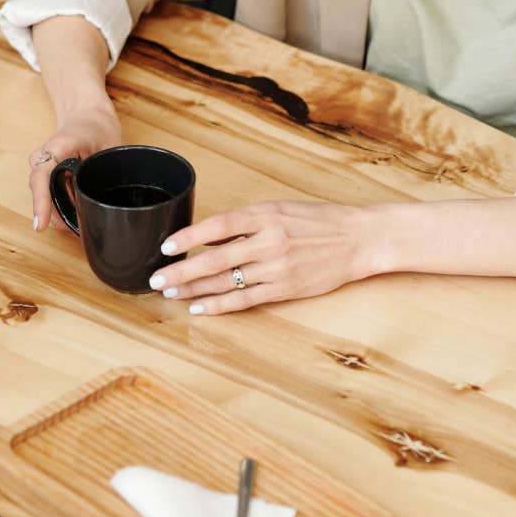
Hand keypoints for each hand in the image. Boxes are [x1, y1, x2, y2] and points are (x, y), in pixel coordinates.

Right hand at [27, 103, 123, 233]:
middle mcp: (42, 158)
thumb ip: (107, 172)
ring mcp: (40, 167)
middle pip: (43, 195)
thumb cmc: (98, 127)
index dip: (41, 202)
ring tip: (86, 214)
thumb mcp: (110, 146)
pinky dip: (63, 207)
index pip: (42, 176)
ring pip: (45, 200)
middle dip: (60, 217)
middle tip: (84, 227)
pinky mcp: (43, 175)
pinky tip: (78, 208)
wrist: (86, 115)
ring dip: (63, 213)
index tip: (40, 224)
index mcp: (58, 146)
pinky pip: (49, 197)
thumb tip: (110, 203)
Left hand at [149, 201, 381, 313]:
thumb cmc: (318, 221)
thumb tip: (208, 236)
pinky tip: (199, 307)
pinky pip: (245, 300)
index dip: (187, 237)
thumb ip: (245, 222)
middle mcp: (268, 241)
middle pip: (214, 259)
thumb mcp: (280, 209)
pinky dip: (219, 305)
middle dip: (181, 270)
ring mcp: (276, 268)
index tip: (165, 246)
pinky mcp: (285, 289)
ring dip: (193, 289)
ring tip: (170, 293)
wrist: (359, 239)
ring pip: (225, 282)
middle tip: (156, 278)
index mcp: (265, 216)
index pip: (217, 226)